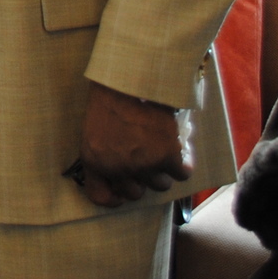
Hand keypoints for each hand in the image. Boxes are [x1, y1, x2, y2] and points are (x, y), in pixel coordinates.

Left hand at [74, 81, 191, 206]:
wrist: (130, 81)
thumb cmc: (110, 102)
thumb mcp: (93, 132)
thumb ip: (104, 159)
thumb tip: (119, 185)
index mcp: (94, 161)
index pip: (100, 196)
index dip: (112, 198)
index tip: (121, 194)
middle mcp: (118, 167)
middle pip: (136, 194)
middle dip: (141, 180)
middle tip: (145, 161)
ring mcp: (143, 164)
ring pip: (160, 185)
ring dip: (162, 171)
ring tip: (159, 150)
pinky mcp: (167, 156)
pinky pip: (182, 174)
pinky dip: (183, 165)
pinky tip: (179, 152)